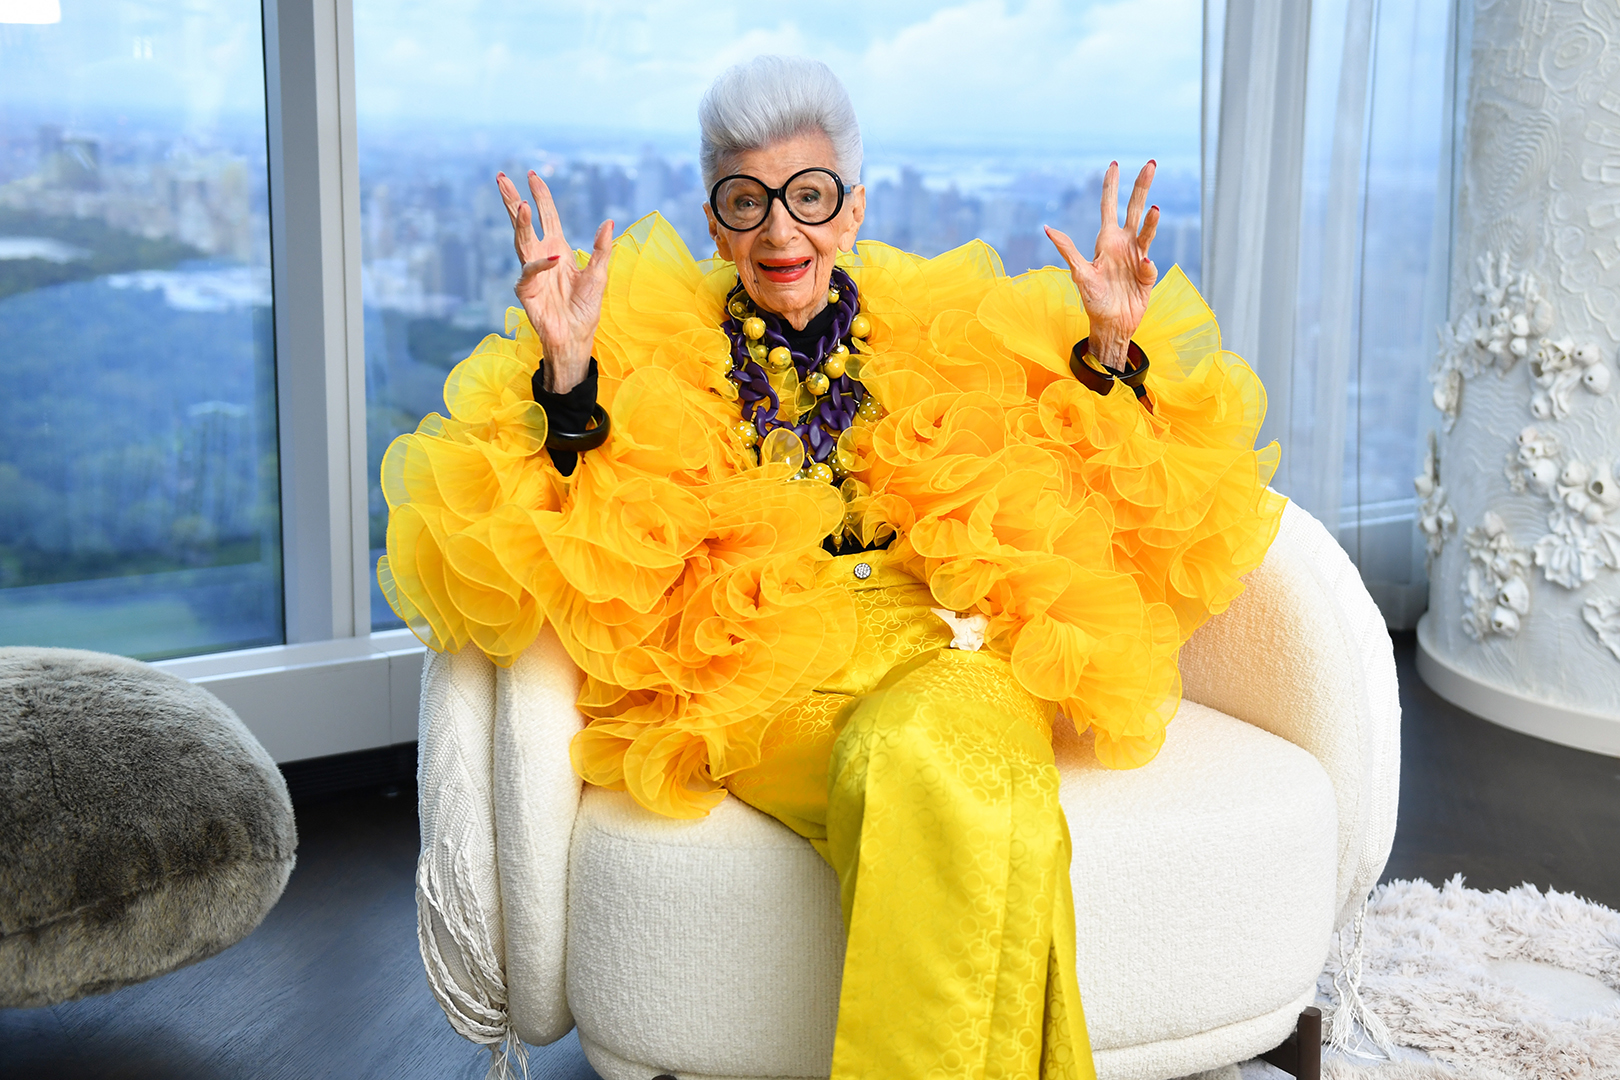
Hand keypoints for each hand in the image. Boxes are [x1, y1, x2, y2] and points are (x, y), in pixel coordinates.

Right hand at [496, 170, 613, 393]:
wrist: (576, 337)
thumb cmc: (585, 308)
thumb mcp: (599, 275)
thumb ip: (602, 249)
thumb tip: (609, 221)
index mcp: (557, 248)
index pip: (547, 215)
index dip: (540, 195)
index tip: (532, 175)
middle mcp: (541, 256)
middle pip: (523, 222)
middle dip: (511, 200)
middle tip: (502, 178)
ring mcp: (531, 272)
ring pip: (521, 241)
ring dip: (520, 224)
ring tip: (519, 205)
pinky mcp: (527, 290)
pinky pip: (531, 272)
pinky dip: (542, 265)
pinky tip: (554, 258)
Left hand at [1044, 160, 1158, 371]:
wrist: (1110, 324)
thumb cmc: (1093, 299)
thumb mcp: (1079, 273)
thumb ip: (1067, 249)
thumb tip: (1047, 228)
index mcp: (1106, 241)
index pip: (1109, 207)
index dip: (1111, 187)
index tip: (1114, 165)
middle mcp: (1124, 244)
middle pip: (1134, 208)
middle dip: (1141, 186)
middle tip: (1151, 164)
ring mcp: (1138, 256)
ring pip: (1147, 229)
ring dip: (1151, 219)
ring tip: (1155, 208)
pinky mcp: (1148, 273)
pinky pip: (1149, 264)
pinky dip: (1146, 264)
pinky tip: (1142, 267)